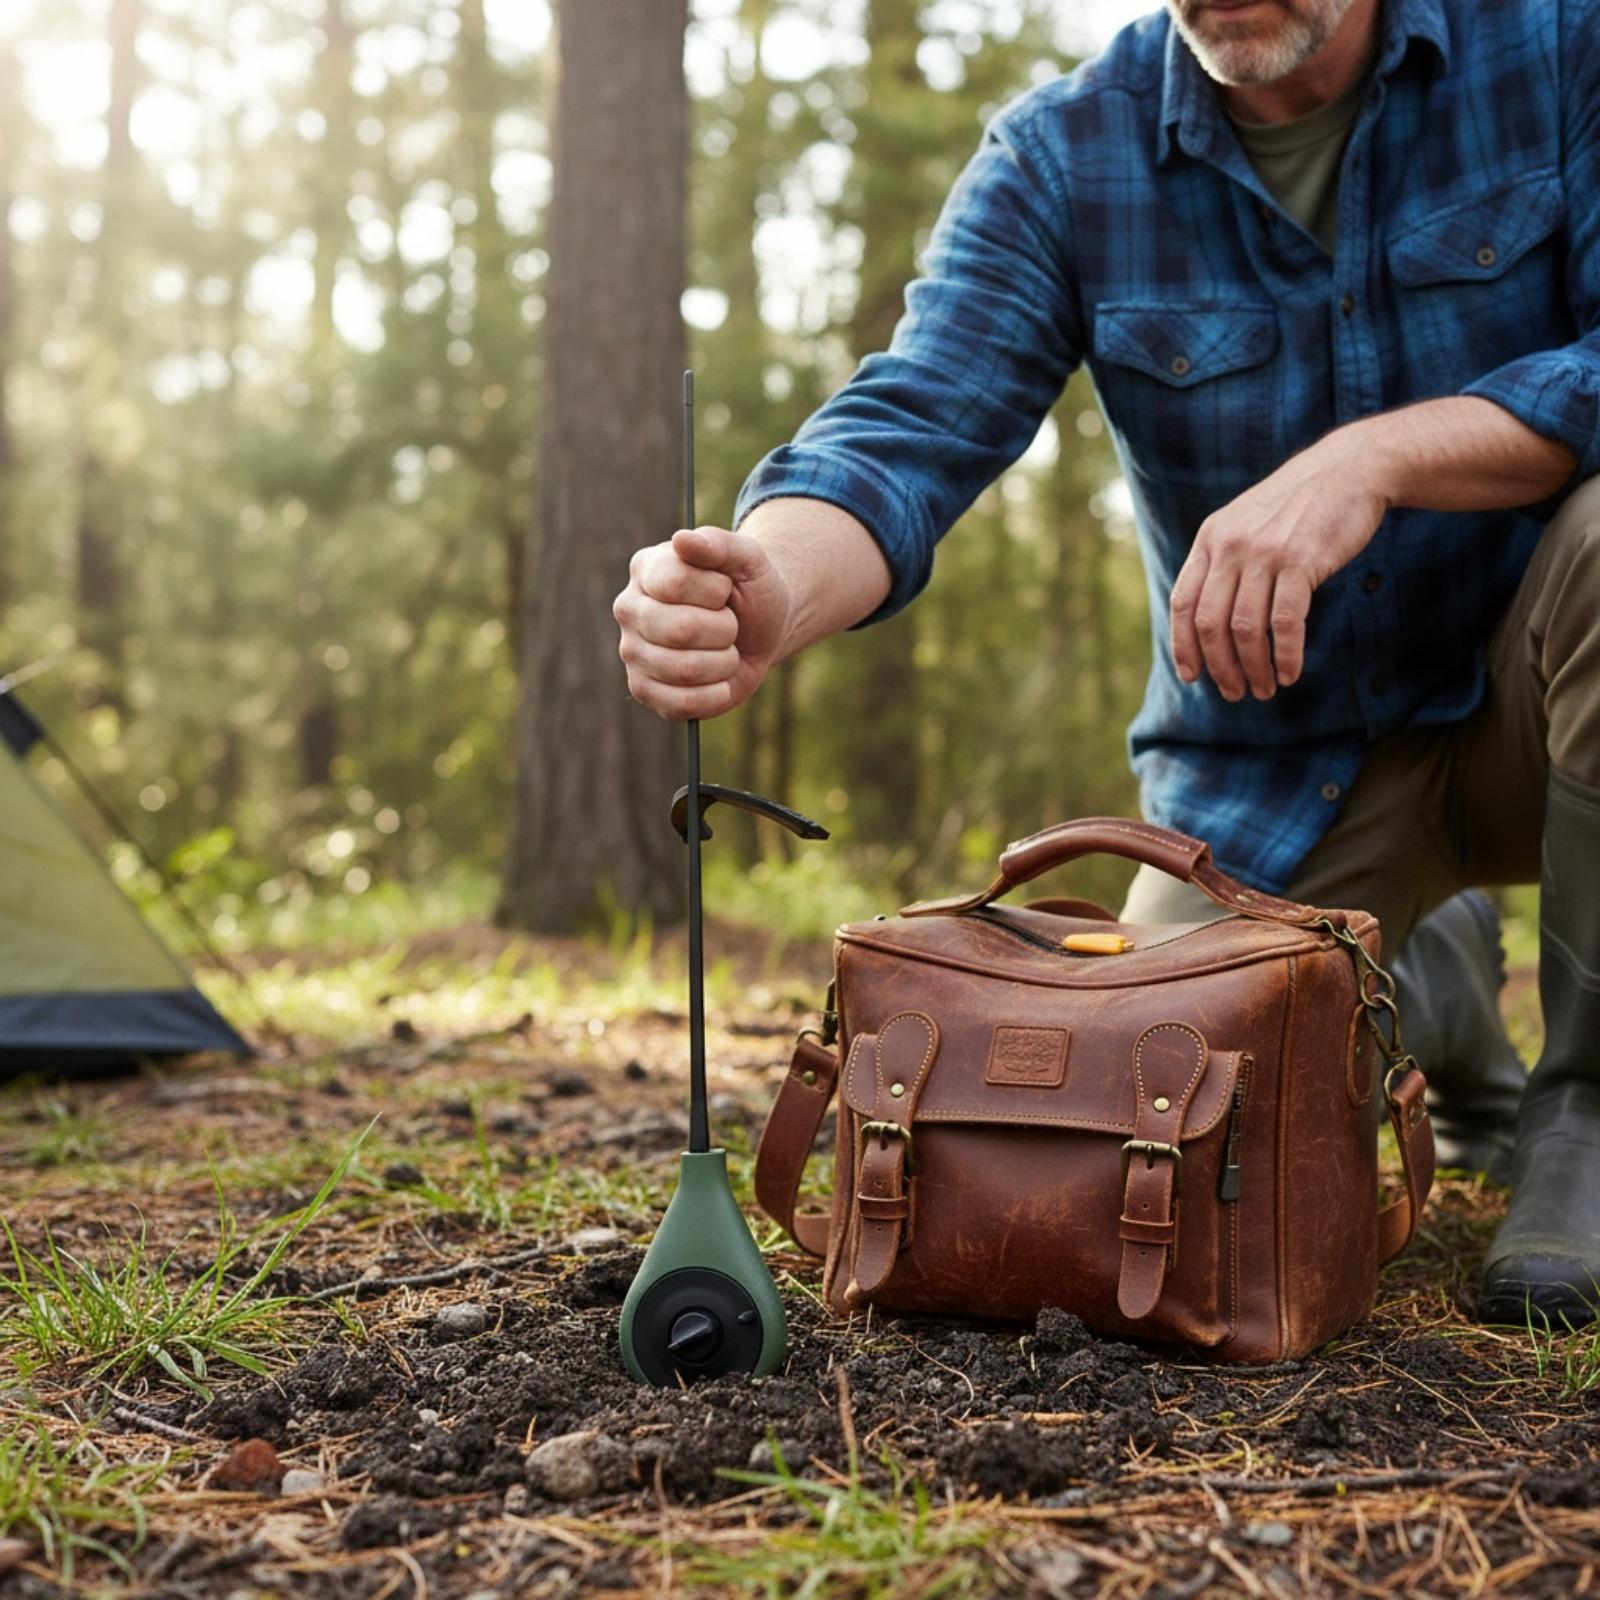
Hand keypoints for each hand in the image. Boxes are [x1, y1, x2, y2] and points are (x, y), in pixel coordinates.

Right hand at [613, 525, 791, 719]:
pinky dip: (715, 694)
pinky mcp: (644, 691)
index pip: (676, 583)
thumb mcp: (748, 558)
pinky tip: (720, 679)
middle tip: (729, 624)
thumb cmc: (748, 589)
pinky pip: (680, 704)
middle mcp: (629, 609)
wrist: (758, 630)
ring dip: (723, 662)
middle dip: (724, 629)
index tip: (725, 589)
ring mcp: (632, 652)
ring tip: (725, 650)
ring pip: (683, 669)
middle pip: (681, 630)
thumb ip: (719, 544)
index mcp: (646, 568)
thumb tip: (682, 540)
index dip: (716, 591)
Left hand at [1169, 432, 1390, 700]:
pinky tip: (1290, 673)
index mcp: (1210, 539)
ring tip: (1265, 689)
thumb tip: (1208, 620)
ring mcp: (1264, 554)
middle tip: (1235, 693)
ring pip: (1246, 629)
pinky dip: (1285, 655)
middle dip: (1220, 667)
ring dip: (1253, 668)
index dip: (1184, 645)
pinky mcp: (1300, 561)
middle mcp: (1230, 547)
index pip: (1183, 603)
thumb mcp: (1245, 523)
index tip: (1191, 676)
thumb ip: (1223, 561)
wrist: (1349, 469)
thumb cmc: (1298, 506)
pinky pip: (1285, 623)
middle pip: (1211, 624)